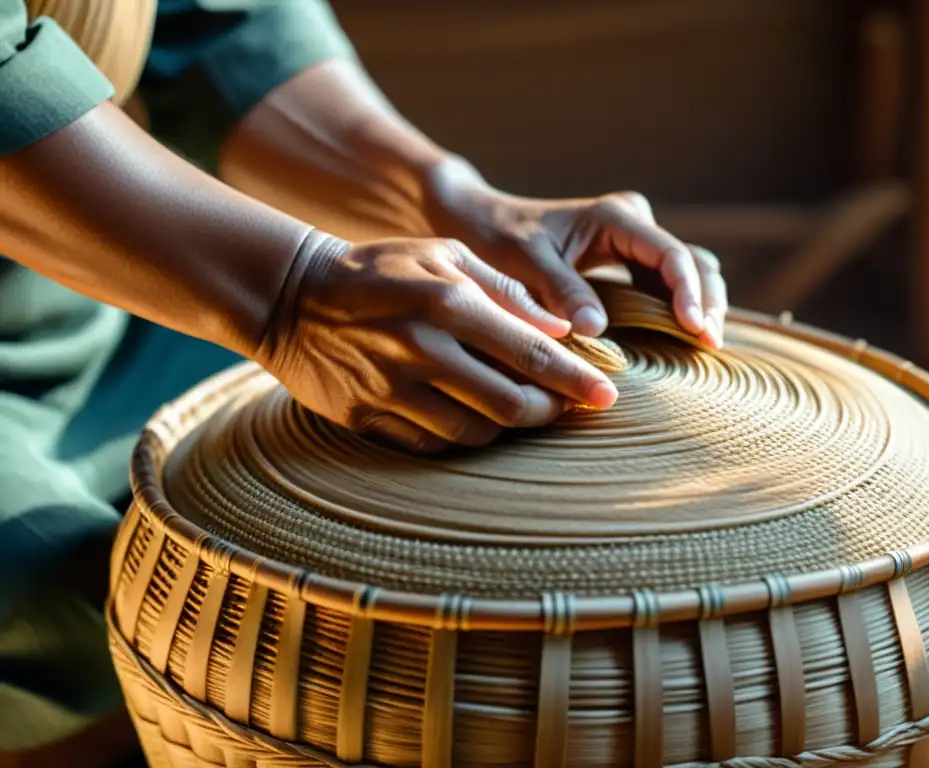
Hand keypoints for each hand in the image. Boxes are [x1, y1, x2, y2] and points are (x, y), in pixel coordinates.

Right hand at [256, 234, 617, 453]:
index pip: (530, 352)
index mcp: (447, 302)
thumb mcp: (445, 253)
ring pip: (474, 433)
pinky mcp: (365, 418)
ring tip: (515, 407)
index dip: (576, 380)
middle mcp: (421, 350)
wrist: (291, 296)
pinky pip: (431, 446)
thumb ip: (508, 289)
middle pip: (509, 405)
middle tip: (562, 406)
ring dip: (506, 427)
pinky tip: (468, 416)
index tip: (607, 396)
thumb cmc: (382, 269)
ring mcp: (390, 389)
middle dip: (548, 411)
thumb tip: (564, 327)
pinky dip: (461, 437)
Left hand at [423, 158, 727, 347]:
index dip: (688, 292)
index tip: (693, 329)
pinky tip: (686, 339)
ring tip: (706, 346)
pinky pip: (669, 283)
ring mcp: (635, 241)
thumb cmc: (497, 239)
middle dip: (707, 301)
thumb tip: (597, 330)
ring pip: (690, 270)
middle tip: (709, 345)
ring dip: (702, 304)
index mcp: (614, 217)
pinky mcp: (628, 262)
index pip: (670, 254)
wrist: (479, 222)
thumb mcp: (524, 264)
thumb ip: (561, 291)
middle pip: (692, 260)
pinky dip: (683, 307)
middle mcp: (633, 223)